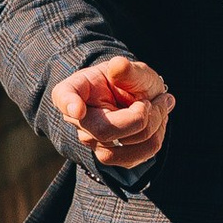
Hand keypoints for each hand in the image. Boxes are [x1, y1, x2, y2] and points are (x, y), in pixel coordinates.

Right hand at [51, 54, 173, 168]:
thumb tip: (118, 65)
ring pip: (124, 149)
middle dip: (140, 117)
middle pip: (105, 131)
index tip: (78, 109)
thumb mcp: (132, 70)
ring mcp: (93, 141)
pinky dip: (156, 137)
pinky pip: (139, 157)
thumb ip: (127, 69)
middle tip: (153, 100)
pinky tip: (157, 121)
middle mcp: (78, 119)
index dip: (69, 104)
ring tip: (159, 106)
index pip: (64, 96)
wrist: (141, 97)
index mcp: (76, 89)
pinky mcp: (112, 156)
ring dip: (153, 127)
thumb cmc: (131, 81)